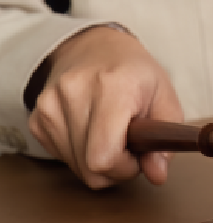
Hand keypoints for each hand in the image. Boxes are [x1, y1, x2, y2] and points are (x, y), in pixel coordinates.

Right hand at [28, 25, 182, 188]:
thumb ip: (166, 140)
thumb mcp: (166, 99)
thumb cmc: (135, 73)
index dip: (126, 168)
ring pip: (75, 166)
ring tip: (112, 135)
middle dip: (116, 168)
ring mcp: (49, 106)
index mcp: (112, 87)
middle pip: (89, 168)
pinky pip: (61, 157)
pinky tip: (92, 132)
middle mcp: (73, 93)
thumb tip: (157, 174)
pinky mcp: (36, 118)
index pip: (104, 157)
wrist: (94, 48)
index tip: (138, 155)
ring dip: (98, 161)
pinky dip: (81, 154)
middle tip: (129, 147)